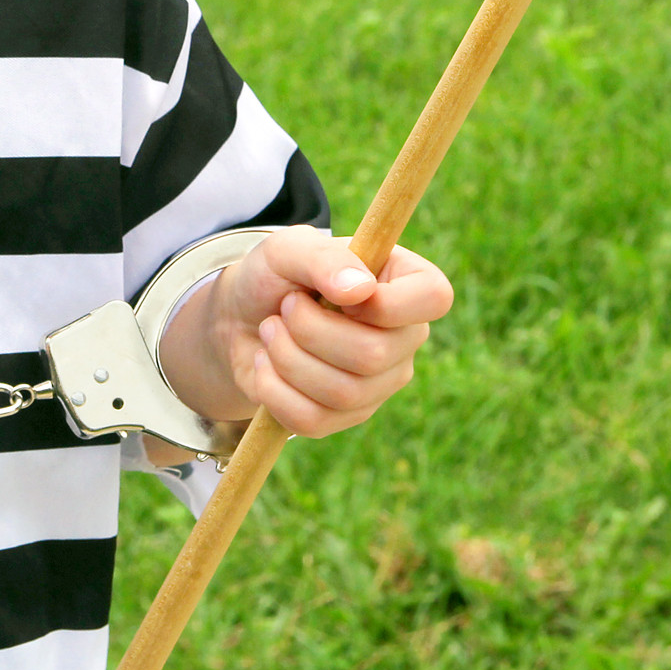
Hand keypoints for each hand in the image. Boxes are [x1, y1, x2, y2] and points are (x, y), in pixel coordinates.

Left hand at [172, 225, 452, 438]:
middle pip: (375, 354)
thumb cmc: (274, 276)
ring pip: (344, 392)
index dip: (384, 304)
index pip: (434, 298)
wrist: (237, 318)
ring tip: (271, 332)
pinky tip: (267, 366)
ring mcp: (381, 381)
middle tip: (285, 307)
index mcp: (407, 281)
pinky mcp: (348, 415)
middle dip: (310, 330)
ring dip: (287, 358)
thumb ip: (324, 259)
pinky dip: (275, 391)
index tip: (337, 294)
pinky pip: (315, 420)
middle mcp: (405, 335)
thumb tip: (361, 291)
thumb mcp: (289, 249)